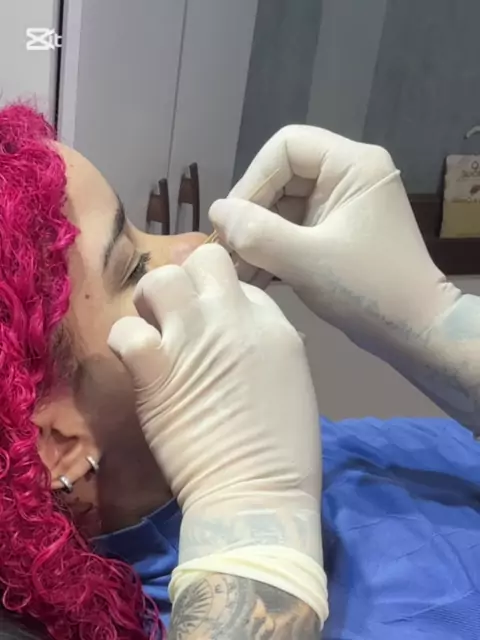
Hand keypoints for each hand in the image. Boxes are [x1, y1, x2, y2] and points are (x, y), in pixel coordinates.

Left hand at [108, 244, 327, 624]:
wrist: (259, 495)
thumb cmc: (285, 452)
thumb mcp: (292, 381)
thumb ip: (266, 344)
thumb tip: (236, 333)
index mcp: (273, 324)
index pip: (240, 284)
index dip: (222, 301)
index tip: (215, 328)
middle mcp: (233, 317)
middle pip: (203, 261)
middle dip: (187, 281)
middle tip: (177, 316)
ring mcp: (194, 339)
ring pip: (160, 280)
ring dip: (151, 302)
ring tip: (153, 331)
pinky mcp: (157, 369)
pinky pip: (126, 330)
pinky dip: (124, 341)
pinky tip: (135, 362)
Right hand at [210, 125, 479, 434]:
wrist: (414, 331)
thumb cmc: (367, 291)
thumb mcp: (306, 261)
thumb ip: (256, 232)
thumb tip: (216, 210)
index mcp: (353, 165)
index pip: (286, 147)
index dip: (253, 180)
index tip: (233, 221)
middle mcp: (349, 176)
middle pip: (282, 177)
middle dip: (252, 215)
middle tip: (229, 251)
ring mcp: (343, 205)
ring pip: (284, 207)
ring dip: (257, 237)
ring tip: (234, 271)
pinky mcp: (337, 232)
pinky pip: (295, 229)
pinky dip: (273, 250)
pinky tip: (251, 277)